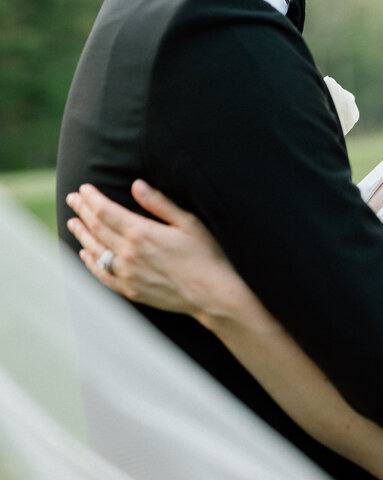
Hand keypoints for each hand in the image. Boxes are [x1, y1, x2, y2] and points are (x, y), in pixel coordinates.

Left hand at [65, 180, 248, 322]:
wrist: (212, 295)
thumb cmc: (206, 255)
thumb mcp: (188, 222)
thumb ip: (159, 203)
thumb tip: (137, 184)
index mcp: (142, 233)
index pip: (106, 211)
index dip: (92, 198)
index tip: (84, 188)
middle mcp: (129, 254)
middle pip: (96, 228)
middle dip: (82, 211)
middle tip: (72, 198)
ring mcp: (127, 274)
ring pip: (95, 250)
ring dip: (81, 234)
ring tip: (73, 222)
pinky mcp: (130, 290)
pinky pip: (102, 275)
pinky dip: (90, 262)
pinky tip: (85, 254)